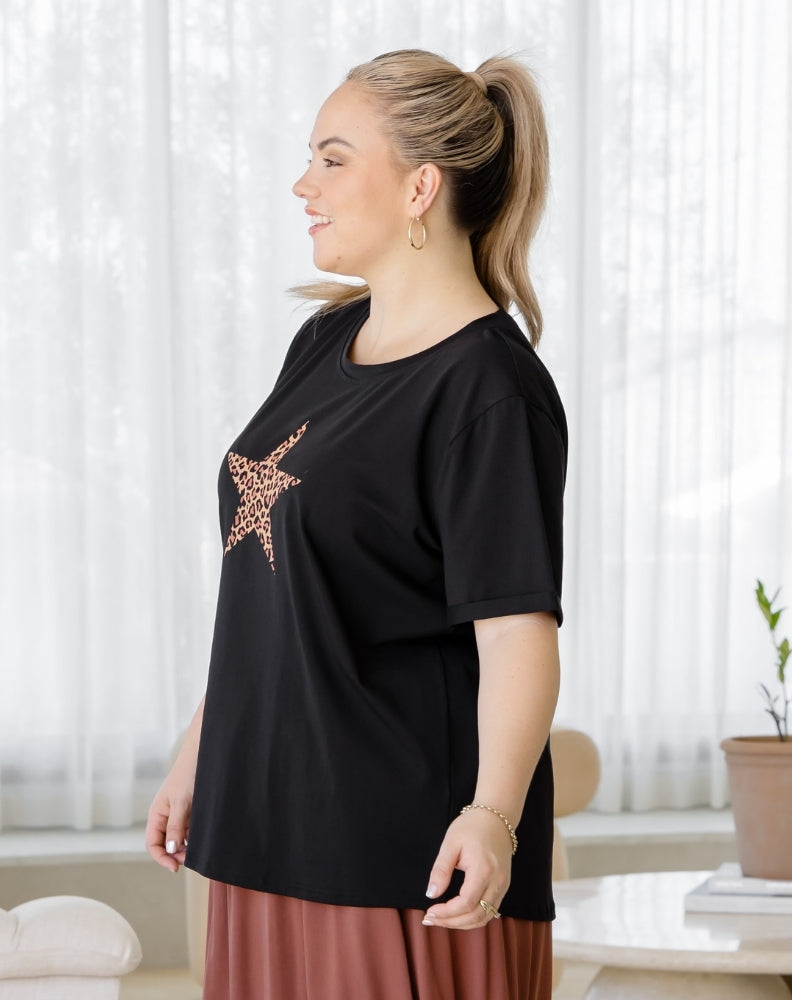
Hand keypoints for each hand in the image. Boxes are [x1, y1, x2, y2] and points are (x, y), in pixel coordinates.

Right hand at [145, 749, 194, 872]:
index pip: (153, 844)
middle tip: (190, 859)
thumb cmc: (187, 776)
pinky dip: (193, 839)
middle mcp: (165, 817)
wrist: (202, 756)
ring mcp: (178, 815)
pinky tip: (202, 840)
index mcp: (157, 815)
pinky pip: (189, 831)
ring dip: (185, 848)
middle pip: (165, 845)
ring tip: (197, 850)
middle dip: (175, 855)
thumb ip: (175, 826)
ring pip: (178, 840)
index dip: (162, 858)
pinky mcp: (190, 813)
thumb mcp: (181, 802)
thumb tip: (170, 850)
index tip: (175, 867)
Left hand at [422, 808, 512, 928]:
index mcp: (484, 870)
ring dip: (462, 923)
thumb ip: (441, 870)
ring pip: (484, 917)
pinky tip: (457, 914)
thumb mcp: (451, 843)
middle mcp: (497, 882)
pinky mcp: (503, 886)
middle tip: (430, 919)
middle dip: (451, 922)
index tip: (429, 912)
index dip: (446, 913)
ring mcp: (502, 885)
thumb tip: (431, 894)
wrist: (496, 818)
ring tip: (441, 919)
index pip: (466, 904)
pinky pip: (490, 911)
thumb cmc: (472, 826)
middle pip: (476, 916)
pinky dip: (473, 917)